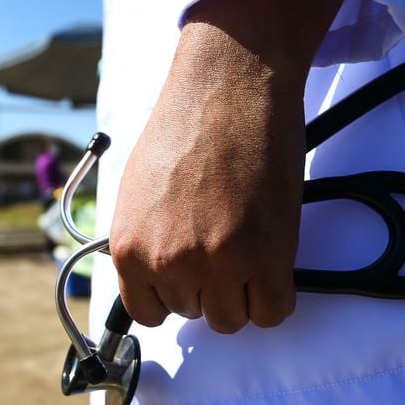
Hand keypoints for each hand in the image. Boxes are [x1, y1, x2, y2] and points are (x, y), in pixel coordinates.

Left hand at [110, 0, 344, 332]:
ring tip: (249, 244)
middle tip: (226, 242)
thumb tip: (155, 274)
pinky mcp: (265, 257)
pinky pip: (272, 311)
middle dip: (210, 286)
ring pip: (232, 318)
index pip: (149, 312)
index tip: (191, 274)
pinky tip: (274, 262)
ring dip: (243, 290)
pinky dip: (275, 294)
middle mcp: (167, 262)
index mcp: (129, 247)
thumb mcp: (139, 190)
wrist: (229, 86)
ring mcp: (217, 263)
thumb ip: (145, 238)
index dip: (175, 293)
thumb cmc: (186, 125)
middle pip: (194, 313)